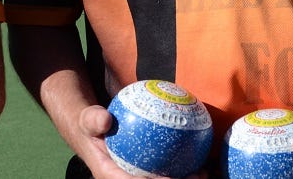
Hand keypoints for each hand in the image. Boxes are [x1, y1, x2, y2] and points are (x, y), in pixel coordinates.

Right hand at [76, 105, 206, 178]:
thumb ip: (93, 120)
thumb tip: (104, 119)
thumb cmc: (91, 128)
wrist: (92, 134)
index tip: (172, 178)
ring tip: (205, 172)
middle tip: (198, 175)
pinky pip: (167, 173)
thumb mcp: (87, 121)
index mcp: (111, 176)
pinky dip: (183, 170)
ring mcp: (136, 177)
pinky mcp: (146, 173)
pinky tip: (201, 161)